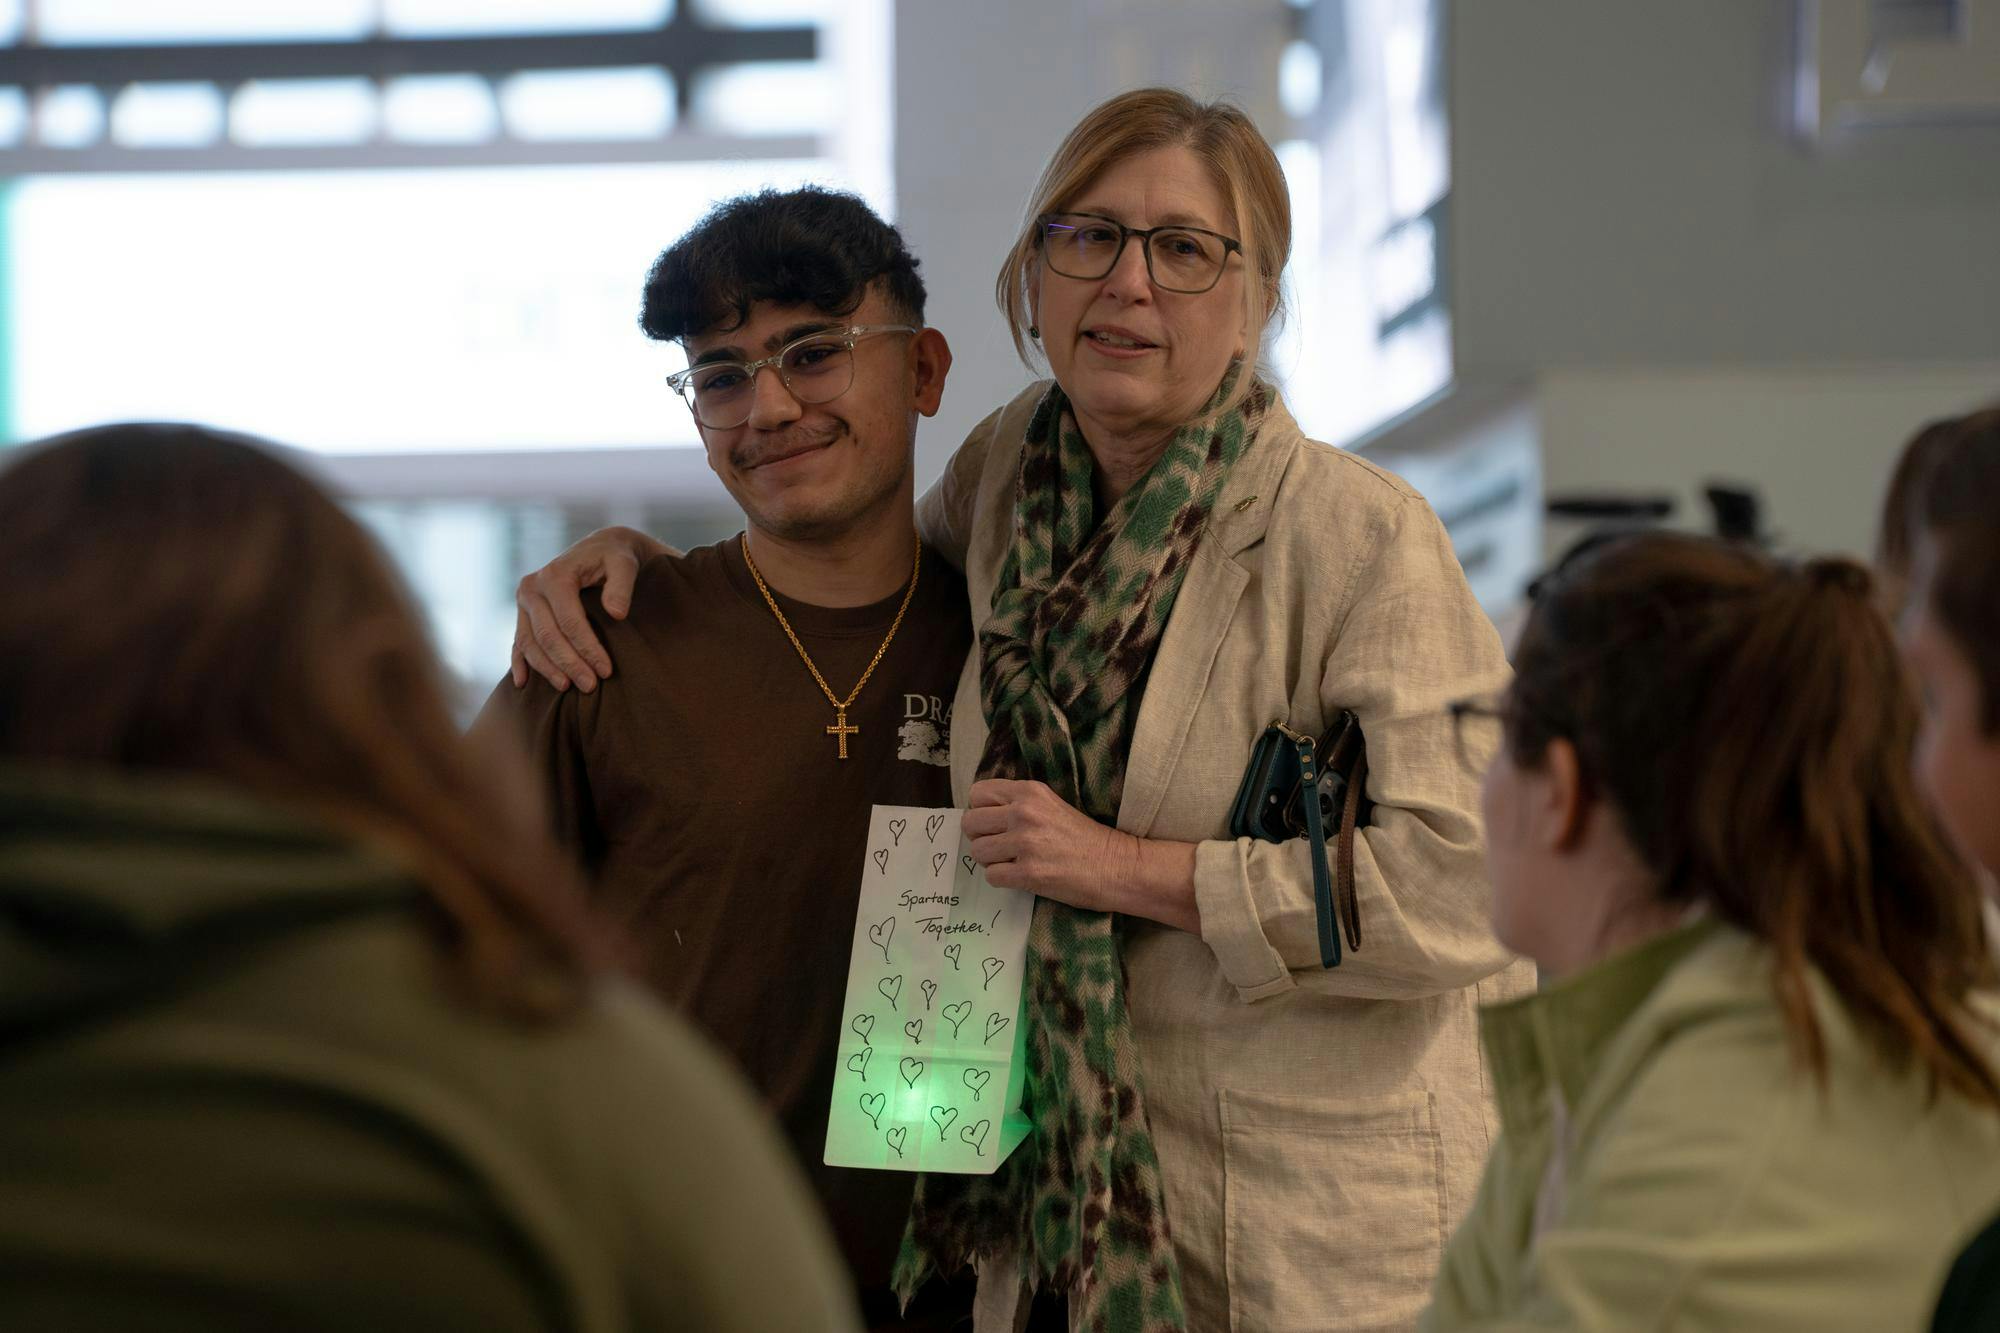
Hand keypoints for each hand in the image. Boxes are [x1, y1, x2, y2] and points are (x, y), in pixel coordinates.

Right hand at [511, 526, 673, 691]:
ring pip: (529, 642)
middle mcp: (532, 587)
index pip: (570, 621)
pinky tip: (523, 683)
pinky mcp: (523, 613)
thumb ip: (622, 585)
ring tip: (568, 688)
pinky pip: (517, 641)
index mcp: (554, 576)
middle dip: (569, 663)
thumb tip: (617, 613)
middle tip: (590, 686)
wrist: (599, 548)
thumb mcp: (624, 564)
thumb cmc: (614, 558)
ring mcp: (524, 601)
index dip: (587, 648)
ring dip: (546, 668)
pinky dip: (519, 662)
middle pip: (547, 635)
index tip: (606, 671)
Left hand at [963, 779, 1199, 931]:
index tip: (993, 823)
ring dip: (990, 860)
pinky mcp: (1028, 872)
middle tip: (999, 846)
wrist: (1116, 865)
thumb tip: (982, 814)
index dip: (980, 810)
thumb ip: (1019, 804)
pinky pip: (991, 876)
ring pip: (977, 851)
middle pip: (970, 822)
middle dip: (980, 837)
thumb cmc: (1084, 837)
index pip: (977, 794)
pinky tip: (1019, 876)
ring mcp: (1025, 843)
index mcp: (1029, 792)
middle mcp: (1023, 812)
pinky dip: (1001, 879)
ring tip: (1012, 862)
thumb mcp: (1051, 805)